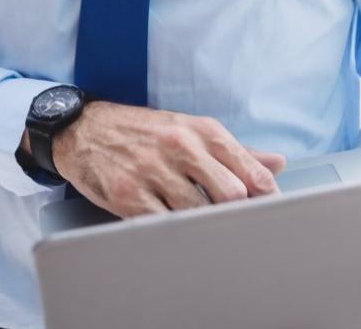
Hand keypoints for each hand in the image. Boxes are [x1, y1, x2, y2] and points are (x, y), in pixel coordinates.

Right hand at [52, 101, 286, 218]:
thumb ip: (235, 151)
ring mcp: (153, 171)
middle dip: (239, 213)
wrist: (84, 129)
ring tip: (210, 230)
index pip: (249, 169)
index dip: (267, 196)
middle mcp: (180, 147)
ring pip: (199, 212)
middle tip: (242, 226)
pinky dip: (176, 231)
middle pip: (231, 194)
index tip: (273, 211)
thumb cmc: (144, 132)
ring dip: (207, 225)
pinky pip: (164, 224)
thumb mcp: (191, 130)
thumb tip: (276, 164)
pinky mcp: (128, 195)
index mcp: (201, 131)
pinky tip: (179, 230)